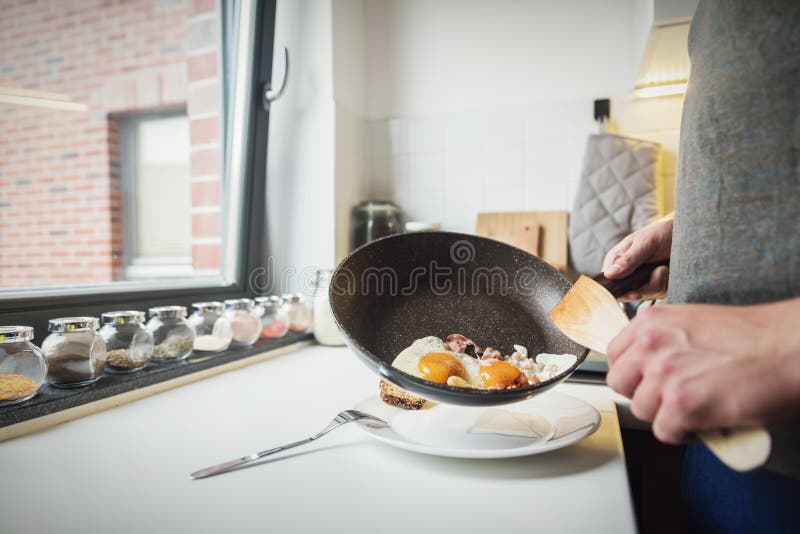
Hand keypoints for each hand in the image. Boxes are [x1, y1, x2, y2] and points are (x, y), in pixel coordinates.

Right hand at [602, 214, 673, 300]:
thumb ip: (628, 259)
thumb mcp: (645, 243)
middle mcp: (627, 273)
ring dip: (659, 282)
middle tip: (658, 272)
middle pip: (629, 294)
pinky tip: (668, 270)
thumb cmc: (661, 232)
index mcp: (617, 261)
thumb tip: (609, 274)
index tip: (634, 292)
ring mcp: (642, 280)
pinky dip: (666, 283)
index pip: (609, 284)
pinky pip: (659, 293)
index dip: (619, 292)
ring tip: (663, 267)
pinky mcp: (656, 285)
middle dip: (646, 288)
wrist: (685, 233)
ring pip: (646, 295)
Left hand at [605, 299, 799, 443]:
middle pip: (621, 385)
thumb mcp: (692, 324)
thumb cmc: (754, 338)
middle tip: (672, 398)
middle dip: (645, 395)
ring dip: (667, 415)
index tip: (648, 381)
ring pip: (642, 411)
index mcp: (651, 322)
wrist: (790, 347)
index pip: (615, 356)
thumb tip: (646, 368)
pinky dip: (684, 433)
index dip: (633, 373)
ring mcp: (664, 375)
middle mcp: (651, 345)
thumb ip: (663, 342)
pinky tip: (706, 421)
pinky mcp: (681, 405)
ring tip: (697, 408)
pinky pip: (664, 432)